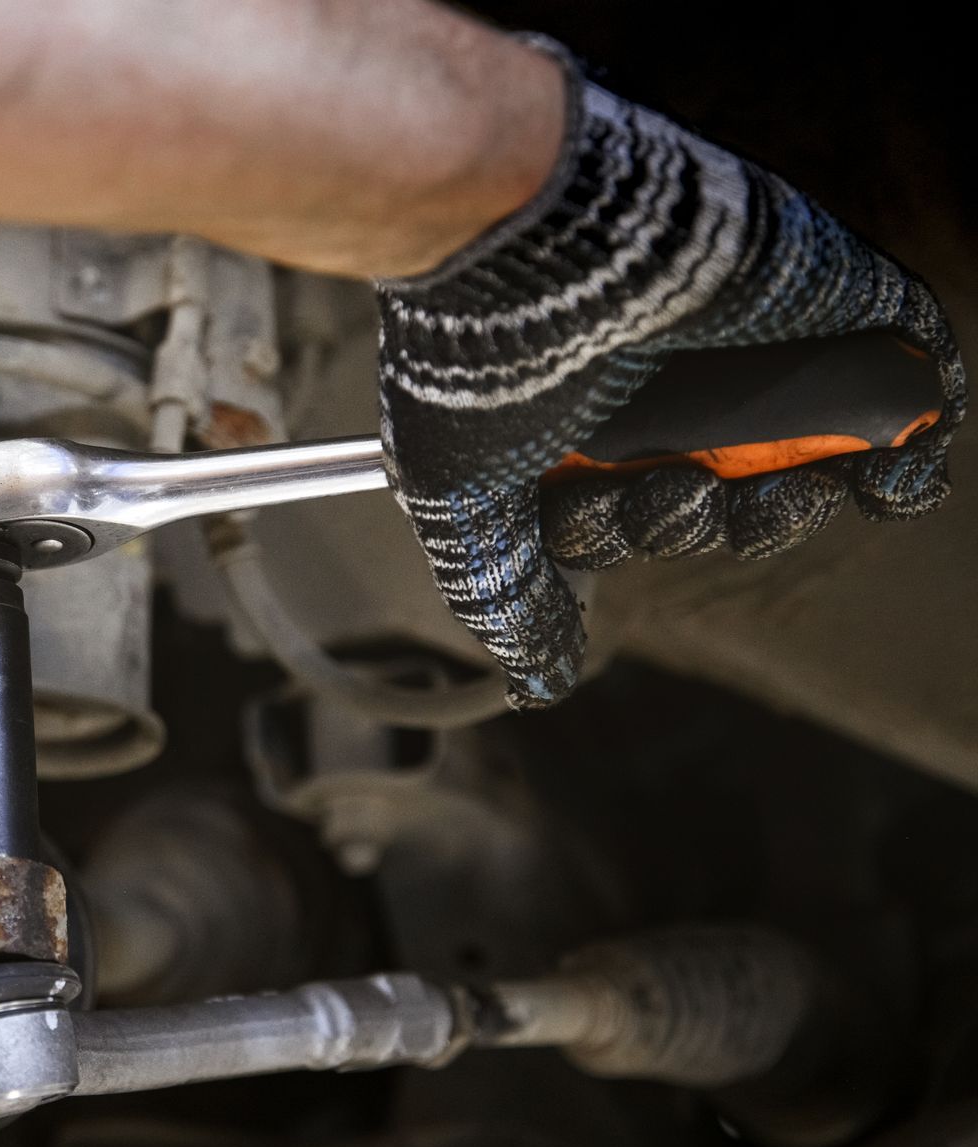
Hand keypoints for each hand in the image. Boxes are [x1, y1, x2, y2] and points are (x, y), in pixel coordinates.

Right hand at [375, 54, 964, 707]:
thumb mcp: (461, 498)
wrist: (543, 245)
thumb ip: (503, 588)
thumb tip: (538, 679)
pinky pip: (899, 390)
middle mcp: (661, 379)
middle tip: (676, 494)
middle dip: (703, 524)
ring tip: (778, 494)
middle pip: (716, 496)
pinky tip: (893, 477)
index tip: (598, 525)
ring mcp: (747, 339)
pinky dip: (908, 451)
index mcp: (577, 416)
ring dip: (793, 511)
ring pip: (801, 463)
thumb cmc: (482, 358)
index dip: (625, 535)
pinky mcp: (830, 298)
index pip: (627, 506)